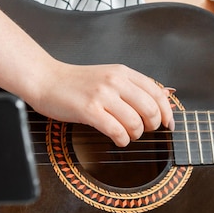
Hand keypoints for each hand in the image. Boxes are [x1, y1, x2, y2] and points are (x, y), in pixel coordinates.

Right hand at [31, 60, 174, 146]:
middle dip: (151, 126)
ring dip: (135, 135)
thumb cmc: (76, 83)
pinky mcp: (89, 110)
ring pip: (135, 123)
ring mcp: (102, 96)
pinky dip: (122, 140)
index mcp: (123, 72)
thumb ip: (134, 86)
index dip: (167, 112)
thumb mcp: (109, 76)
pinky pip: (117, 131)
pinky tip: (118, 139)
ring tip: (126, 134)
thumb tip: (166, 95)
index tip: (168, 125)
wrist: (46, 80)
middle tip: (143, 131)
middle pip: (150, 110)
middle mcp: (115, 81)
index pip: (157, 93)